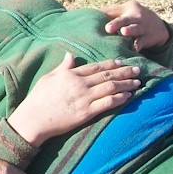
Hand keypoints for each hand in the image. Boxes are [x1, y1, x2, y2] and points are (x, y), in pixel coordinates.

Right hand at [7, 53, 139, 146]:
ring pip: (111, 88)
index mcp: (70, 74)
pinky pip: (108, 103)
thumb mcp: (48, 77)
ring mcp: (84, 98)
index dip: (111, 64)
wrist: (34, 118)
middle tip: (138, 70)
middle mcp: (79, 84)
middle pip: (107, 75)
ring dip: (126, 84)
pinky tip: (129, 96)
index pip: (96, 67)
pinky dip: (120, 98)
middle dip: (125, 72)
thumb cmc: (38, 98)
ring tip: (137, 82)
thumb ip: (62, 67)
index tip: (122, 63)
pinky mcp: (86, 112)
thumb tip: (70, 55)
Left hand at [101, 1, 169, 50]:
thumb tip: (89, 16)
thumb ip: (109, 13)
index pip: (115, 11)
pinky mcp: (149, 37)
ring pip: (136, 28)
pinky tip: (134, 49)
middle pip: (126, 19)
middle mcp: (137, 16)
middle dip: (117, 23)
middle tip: (108, 28)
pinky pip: (143, 41)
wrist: (160, 27)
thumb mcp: (125, 12)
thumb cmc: (134, 19)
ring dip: (130, 30)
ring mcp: (144, 27)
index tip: (96, 20)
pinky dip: (138, 45)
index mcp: (129, 8)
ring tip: (124, 32)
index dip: (106, 15)